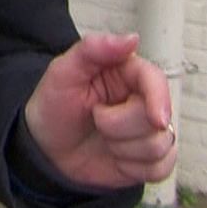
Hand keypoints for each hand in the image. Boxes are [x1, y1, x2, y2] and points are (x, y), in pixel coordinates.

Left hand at [21, 32, 177, 188]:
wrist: (45, 148)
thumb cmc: (53, 106)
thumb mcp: (62, 72)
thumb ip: (93, 49)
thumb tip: (131, 38)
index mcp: (127, 73)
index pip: (156, 80)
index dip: (158, 98)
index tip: (155, 119)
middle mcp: (144, 100)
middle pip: (157, 120)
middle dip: (119, 127)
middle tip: (95, 119)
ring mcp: (149, 131)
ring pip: (160, 146)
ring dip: (123, 149)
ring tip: (103, 137)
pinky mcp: (151, 159)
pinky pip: (161, 169)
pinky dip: (133, 168)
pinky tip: (115, 158)